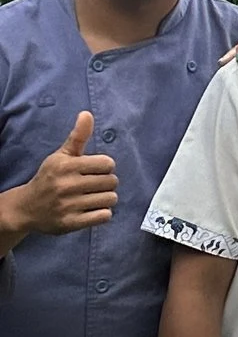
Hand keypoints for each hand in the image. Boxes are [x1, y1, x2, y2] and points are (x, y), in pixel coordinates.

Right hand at [3, 112, 117, 240]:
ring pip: (110, 199)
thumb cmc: (49, 178)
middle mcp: (66, 185)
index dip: (105, 167)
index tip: (95, 170)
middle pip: (111, 182)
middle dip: (107, 183)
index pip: (107, 164)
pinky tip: (92, 210)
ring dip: (106, 198)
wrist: (27, 208)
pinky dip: (102, 213)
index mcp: (66, 166)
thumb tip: (87, 113)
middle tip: (95, 185)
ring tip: (94, 197)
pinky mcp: (71, 223)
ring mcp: (68, 206)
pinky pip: (104, 216)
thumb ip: (77, 136)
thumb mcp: (61, 156)